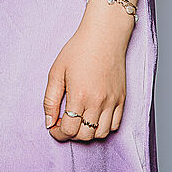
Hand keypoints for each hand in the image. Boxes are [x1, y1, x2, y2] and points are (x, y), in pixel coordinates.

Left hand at [42, 2, 134, 142]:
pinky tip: (94, 117)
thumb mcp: (56, 71)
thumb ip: (50, 99)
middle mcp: (97, 102)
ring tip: (79, 120)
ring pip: (101, 134)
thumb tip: (49, 122)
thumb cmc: (79, 50)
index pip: (69, 130)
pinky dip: (104, 128)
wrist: (104, 36)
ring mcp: (112, 102)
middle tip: (64, 123)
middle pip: (85, 136)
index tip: (54, 127)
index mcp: (79, 96)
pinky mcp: (122, 99)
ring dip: (88, 133)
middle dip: (71, 134)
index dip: (58, 133)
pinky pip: (116, 125)